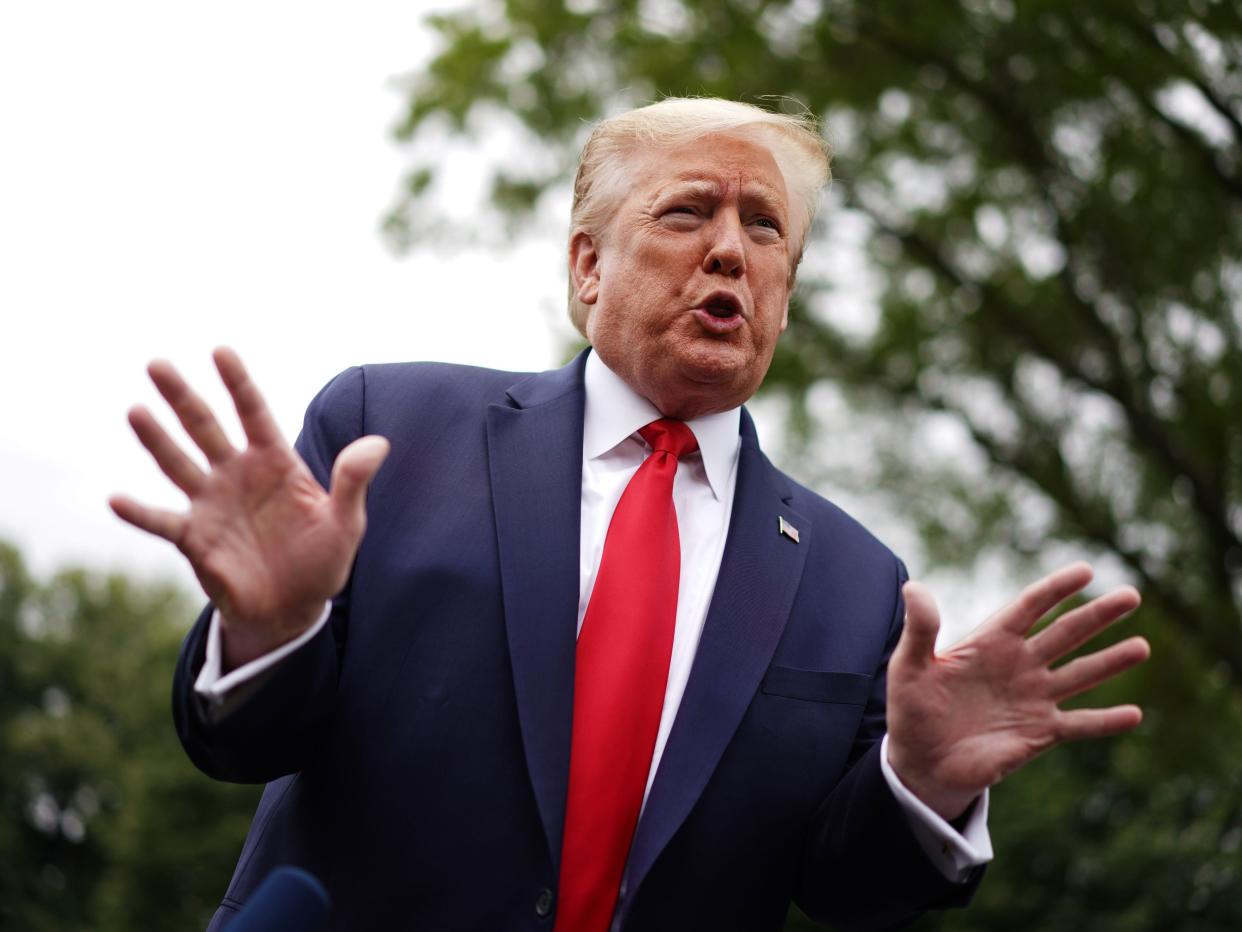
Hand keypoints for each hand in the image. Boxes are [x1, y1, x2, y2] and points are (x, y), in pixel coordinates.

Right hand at [110, 348, 388, 669]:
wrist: (295, 608)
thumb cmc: (323, 559)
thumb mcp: (345, 521)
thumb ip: (353, 481)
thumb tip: (379, 444)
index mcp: (274, 462)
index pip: (254, 413)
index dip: (238, 383)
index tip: (220, 351)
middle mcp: (236, 474)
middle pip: (206, 427)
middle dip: (182, 397)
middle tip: (157, 363)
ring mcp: (211, 504)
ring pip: (178, 465)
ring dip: (156, 440)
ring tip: (135, 411)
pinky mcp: (194, 539)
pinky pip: (162, 522)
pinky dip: (139, 513)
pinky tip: (116, 499)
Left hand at [886, 562, 1149, 820]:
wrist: (921, 761)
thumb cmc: (913, 709)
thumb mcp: (909, 666)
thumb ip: (919, 628)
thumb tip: (913, 587)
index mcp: (990, 642)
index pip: (1029, 607)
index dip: (1056, 588)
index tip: (1085, 570)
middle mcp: (1019, 665)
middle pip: (1066, 633)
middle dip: (1098, 615)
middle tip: (1131, 595)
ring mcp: (1033, 698)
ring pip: (1081, 674)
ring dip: (1111, 661)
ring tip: (1142, 647)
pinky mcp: (1040, 733)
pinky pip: (1080, 724)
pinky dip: (1106, 721)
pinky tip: (1134, 715)